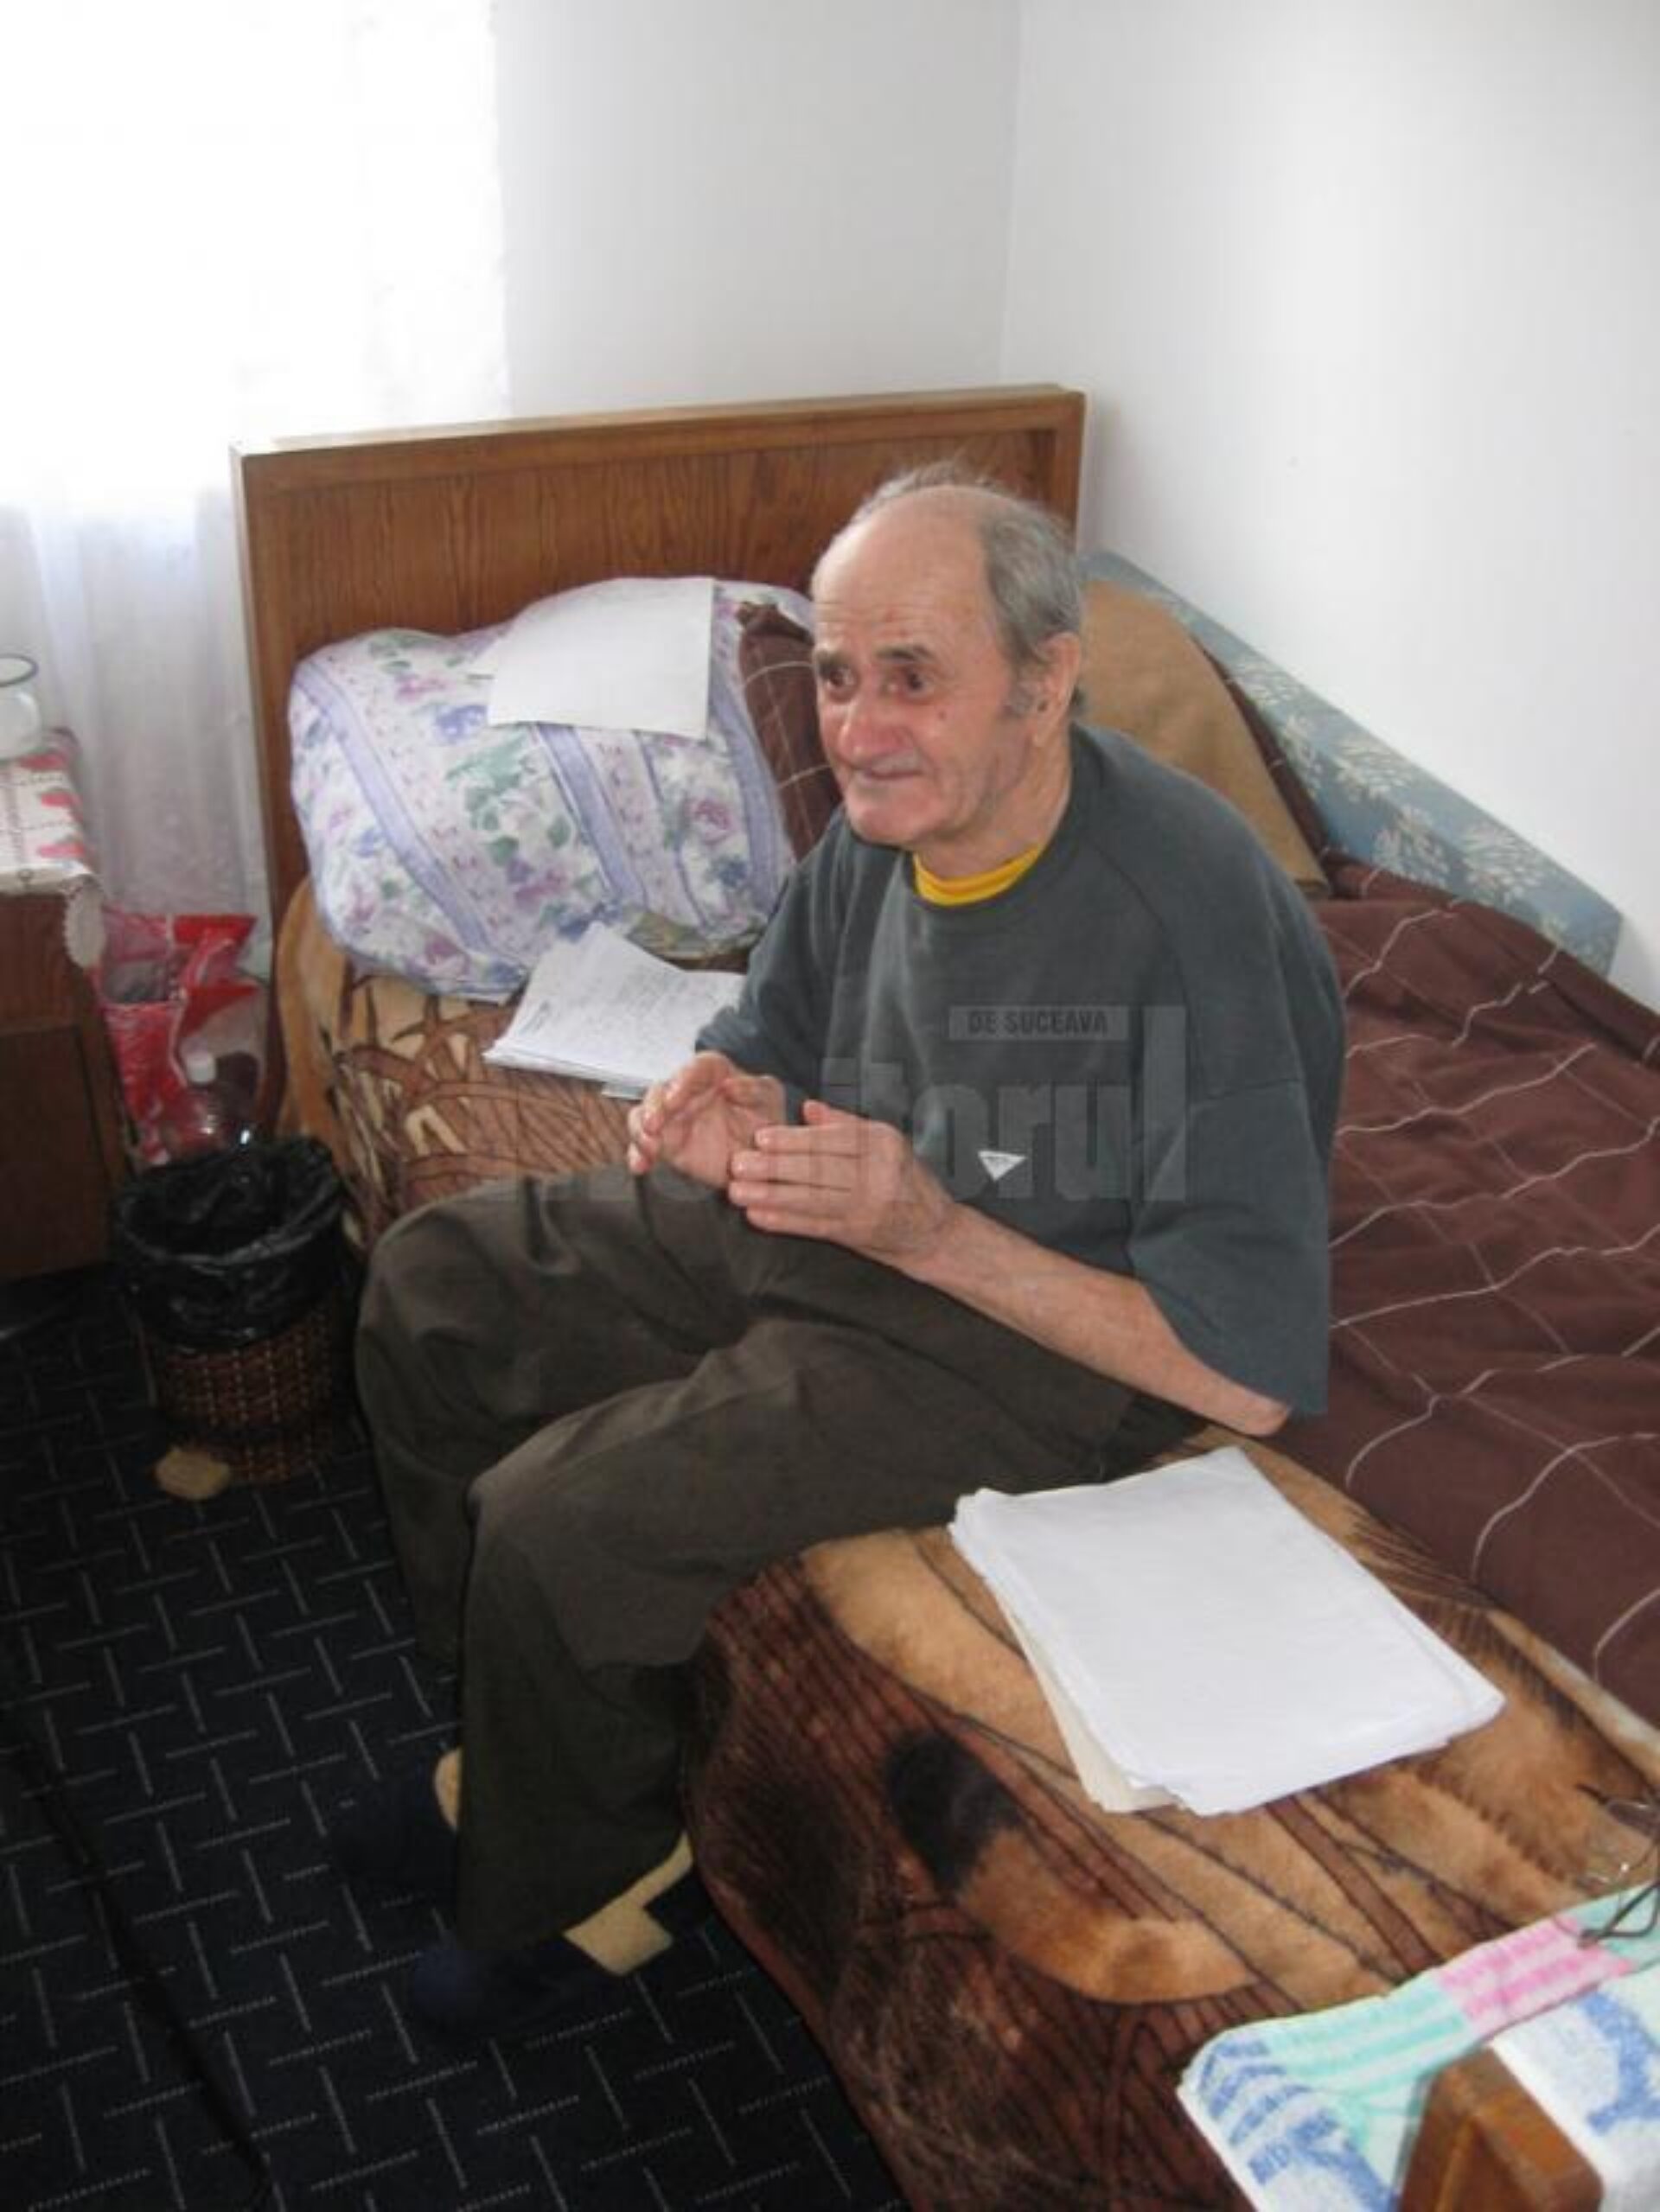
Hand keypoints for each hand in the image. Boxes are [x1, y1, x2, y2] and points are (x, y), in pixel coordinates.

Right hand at [626, 1051, 786, 1189]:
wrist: (763, 1156)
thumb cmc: (766, 1117)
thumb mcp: (769, 1098)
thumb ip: (754, 1089)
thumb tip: (730, 1086)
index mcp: (713, 1073)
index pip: (694, 1069)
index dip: (681, 1081)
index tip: (675, 1098)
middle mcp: (686, 1091)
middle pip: (660, 1091)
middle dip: (653, 1107)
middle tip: (653, 1125)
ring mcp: (672, 1118)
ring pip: (644, 1116)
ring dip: (640, 1130)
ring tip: (649, 1147)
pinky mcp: (666, 1144)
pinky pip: (645, 1146)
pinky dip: (638, 1155)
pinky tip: (640, 1166)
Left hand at [726, 1098, 953, 1261]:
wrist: (933, 1232)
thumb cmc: (904, 1179)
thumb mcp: (886, 1143)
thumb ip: (846, 1124)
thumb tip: (807, 1107)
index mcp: (883, 1143)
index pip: (832, 1139)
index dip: (794, 1140)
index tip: (761, 1138)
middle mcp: (879, 1174)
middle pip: (818, 1169)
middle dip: (774, 1167)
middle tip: (738, 1164)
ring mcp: (868, 1206)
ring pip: (812, 1198)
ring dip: (770, 1196)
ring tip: (738, 1192)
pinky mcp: (858, 1234)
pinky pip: (815, 1226)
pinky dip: (784, 1222)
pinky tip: (757, 1217)